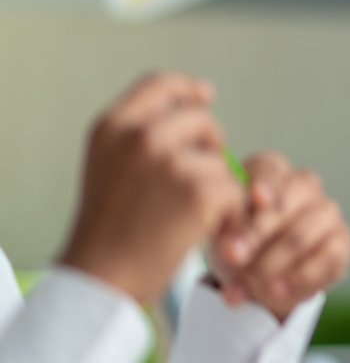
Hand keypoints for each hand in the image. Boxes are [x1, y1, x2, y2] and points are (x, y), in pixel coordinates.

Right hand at [59, 73, 246, 306]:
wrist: (101, 278)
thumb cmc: (109, 230)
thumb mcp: (110, 165)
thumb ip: (142, 135)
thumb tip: (199, 102)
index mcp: (112, 126)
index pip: (160, 83)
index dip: (187, 88)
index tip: (205, 96)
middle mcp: (140, 136)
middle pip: (201, 118)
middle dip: (210, 147)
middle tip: (198, 182)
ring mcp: (170, 160)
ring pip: (221, 160)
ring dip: (218, 187)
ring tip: (190, 216)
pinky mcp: (200, 189)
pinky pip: (236, 190)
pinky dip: (230, 213)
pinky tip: (204, 230)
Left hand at [208, 152, 349, 321]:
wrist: (256, 276)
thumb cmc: (236, 242)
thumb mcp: (222, 230)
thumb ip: (227, 228)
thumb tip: (233, 244)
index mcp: (272, 171)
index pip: (269, 169)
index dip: (258, 189)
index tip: (250, 202)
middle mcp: (306, 185)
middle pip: (288, 202)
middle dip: (257, 233)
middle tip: (233, 258)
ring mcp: (328, 212)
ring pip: (303, 234)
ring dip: (272, 264)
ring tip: (248, 286)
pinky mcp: (343, 242)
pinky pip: (327, 259)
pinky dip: (299, 279)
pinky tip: (277, 292)